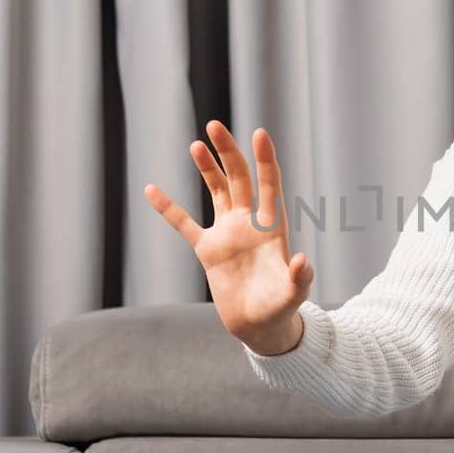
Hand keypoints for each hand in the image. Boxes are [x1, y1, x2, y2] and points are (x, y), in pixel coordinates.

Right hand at [144, 121, 314, 354]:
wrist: (259, 326)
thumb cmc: (281, 308)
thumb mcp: (294, 293)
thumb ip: (299, 277)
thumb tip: (301, 259)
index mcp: (272, 228)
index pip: (269, 185)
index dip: (265, 160)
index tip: (259, 133)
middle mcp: (249, 224)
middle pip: (239, 179)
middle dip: (228, 153)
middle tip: (215, 126)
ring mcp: (227, 234)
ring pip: (216, 192)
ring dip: (207, 169)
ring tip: (197, 145)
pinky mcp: (207, 250)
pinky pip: (184, 224)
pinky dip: (169, 208)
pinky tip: (151, 189)